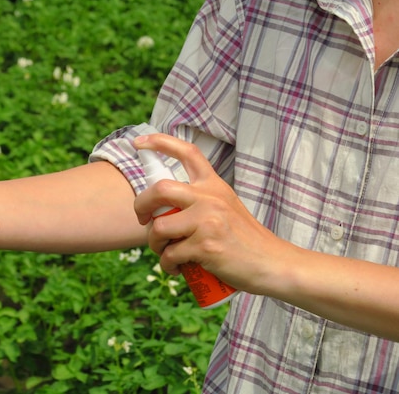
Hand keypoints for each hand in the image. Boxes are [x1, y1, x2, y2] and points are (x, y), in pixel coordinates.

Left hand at [133, 134, 288, 292]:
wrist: (272, 264)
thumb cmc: (244, 240)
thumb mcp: (226, 207)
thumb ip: (200, 201)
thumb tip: (161, 209)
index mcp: (214, 185)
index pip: (187, 152)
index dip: (160, 142)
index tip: (139, 141)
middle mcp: (210, 198)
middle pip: (160, 189)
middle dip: (141, 205)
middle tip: (142, 219)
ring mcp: (208, 221)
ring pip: (159, 227)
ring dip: (154, 244)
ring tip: (165, 252)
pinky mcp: (206, 246)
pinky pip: (170, 254)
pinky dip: (167, 265)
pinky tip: (176, 269)